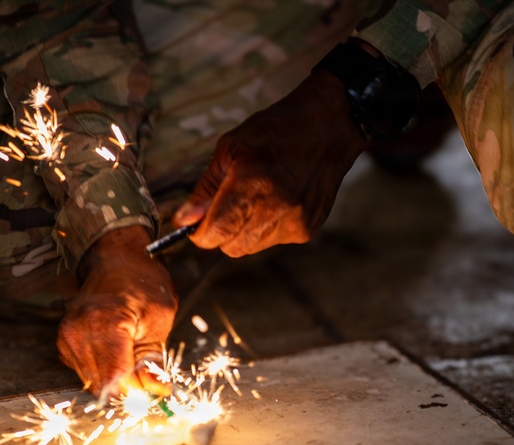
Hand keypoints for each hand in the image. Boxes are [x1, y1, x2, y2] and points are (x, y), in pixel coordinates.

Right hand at [57, 225, 176, 396]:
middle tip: (151, 376)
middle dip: (130, 389)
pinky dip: (106, 371)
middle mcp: (77, 333)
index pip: (115, 380)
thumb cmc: (141, 282)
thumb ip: (153, 360)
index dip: (138, 394)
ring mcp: (66, 339)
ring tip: (136, 356)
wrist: (115, 259)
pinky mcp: (65, 345)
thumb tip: (157, 391)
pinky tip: (119, 352)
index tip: (157, 393)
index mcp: (103, 324)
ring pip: (95, 383)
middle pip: (104, 386)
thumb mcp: (159, 318)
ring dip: (118, 380)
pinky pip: (88, 373)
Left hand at [172, 70, 369, 256]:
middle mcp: (275, 211)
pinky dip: (268, 227)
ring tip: (257, 196)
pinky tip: (277, 200)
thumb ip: (206, 188)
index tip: (196, 223)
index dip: (200, 233)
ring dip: (245, 230)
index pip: (214, 235)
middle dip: (222, 232)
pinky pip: (274, 240)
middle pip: (231, 247)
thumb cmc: (276, 131)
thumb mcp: (231, 148)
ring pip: (253, 246)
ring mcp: (294, 224)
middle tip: (227, 204)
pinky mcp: (308, 229)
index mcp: (251, 186)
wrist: (329, 127)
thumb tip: (183, 219)